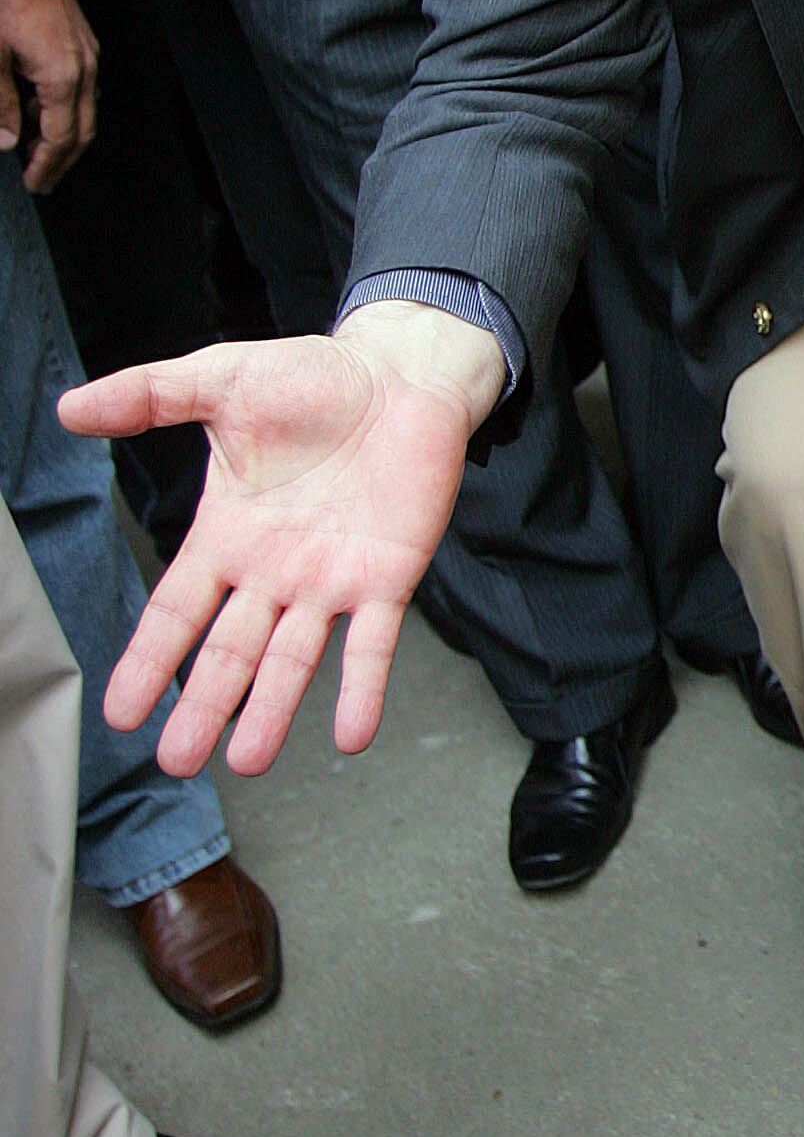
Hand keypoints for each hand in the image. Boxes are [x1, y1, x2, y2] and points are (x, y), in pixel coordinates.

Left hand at [0, 0, 97, 189]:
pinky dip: (61, 105)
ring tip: (33, 146)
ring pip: (83, 107)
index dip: (47, 166)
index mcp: (63, 75)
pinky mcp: (78, 36)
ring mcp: (86, 50)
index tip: (35, 183)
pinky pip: (79, 85)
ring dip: (61, 132)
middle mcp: (84, 65)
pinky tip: (35, 104)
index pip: (61, 137)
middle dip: (62, 158)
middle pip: (82, 129)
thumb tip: (5, 139)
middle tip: (41, 177)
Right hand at [56, 303, 506, 773]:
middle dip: (203, 705)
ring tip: (248, 760)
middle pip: (230, 652)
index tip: (120, 712)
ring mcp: (330, 582)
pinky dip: (363, 689)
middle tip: (177, 762)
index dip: (150, 660)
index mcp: (229, 536)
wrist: (399, 374)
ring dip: (271, 710)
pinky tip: (350, 735)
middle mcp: (274, 572)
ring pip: (293, 661)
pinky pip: (372, 644)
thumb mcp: (220, 380)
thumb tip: (71, 409)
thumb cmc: (313, 377)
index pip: (177, 611)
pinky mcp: (388, 579)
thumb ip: (147, 396)